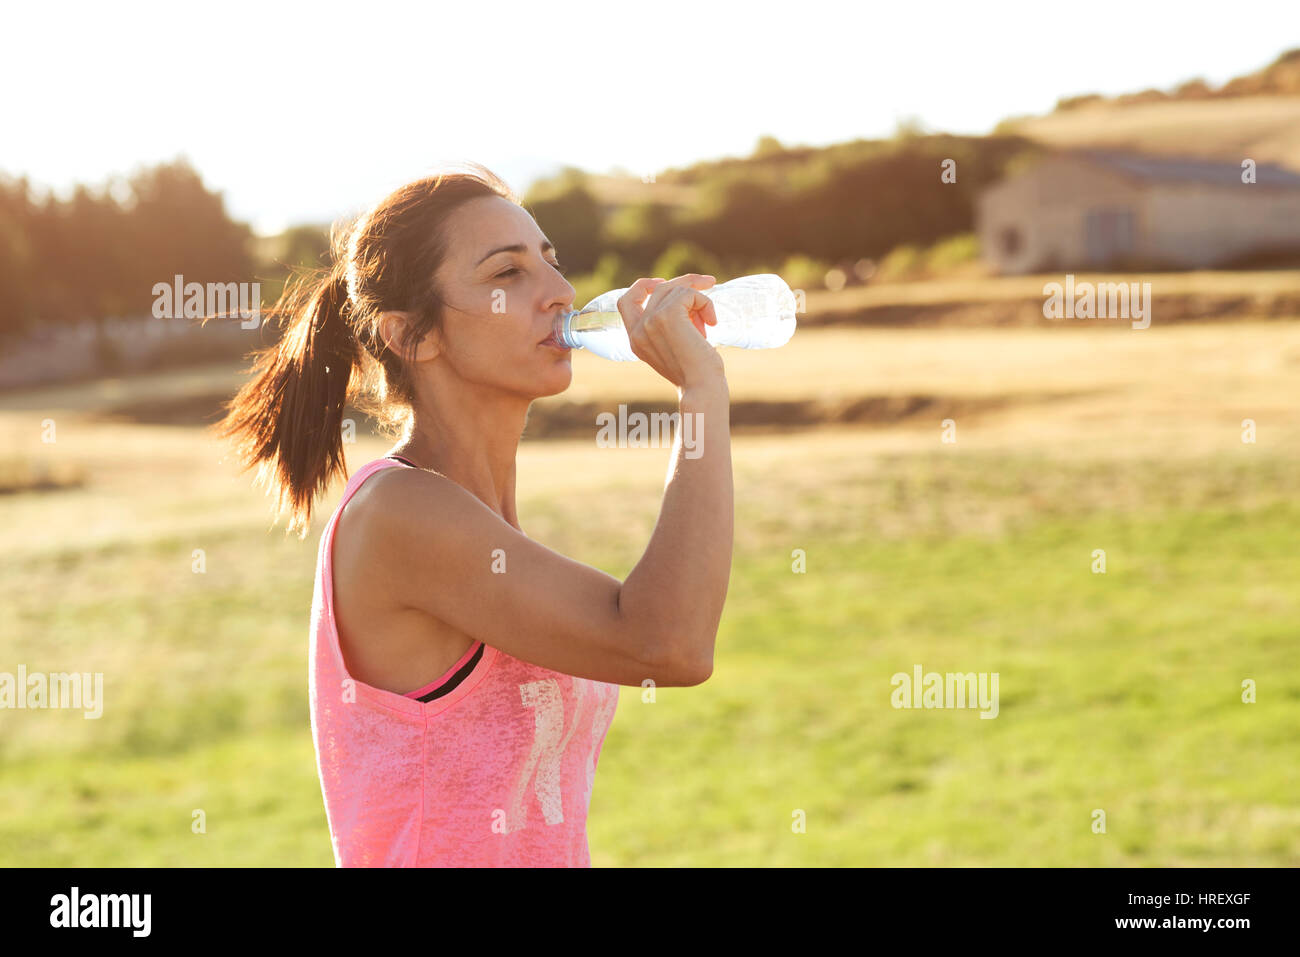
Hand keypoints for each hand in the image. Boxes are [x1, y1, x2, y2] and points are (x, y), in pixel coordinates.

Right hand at [616, 274, 724, 389]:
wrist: (701, 388)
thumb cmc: (696, 373)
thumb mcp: (675, 346)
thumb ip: (670, 326)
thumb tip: (688, 296)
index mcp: (635, 339)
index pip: (625, 301)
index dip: (643, 286)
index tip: (664, 283)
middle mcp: (639, 329)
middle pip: (659, 288)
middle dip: (686, 284)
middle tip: (709, 283)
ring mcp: (651, 320)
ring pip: (676, 289)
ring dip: (699, 300)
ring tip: (709, 321)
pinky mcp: (668, 315)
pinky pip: (689, 294)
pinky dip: (706, 303)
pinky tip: (712, 322)